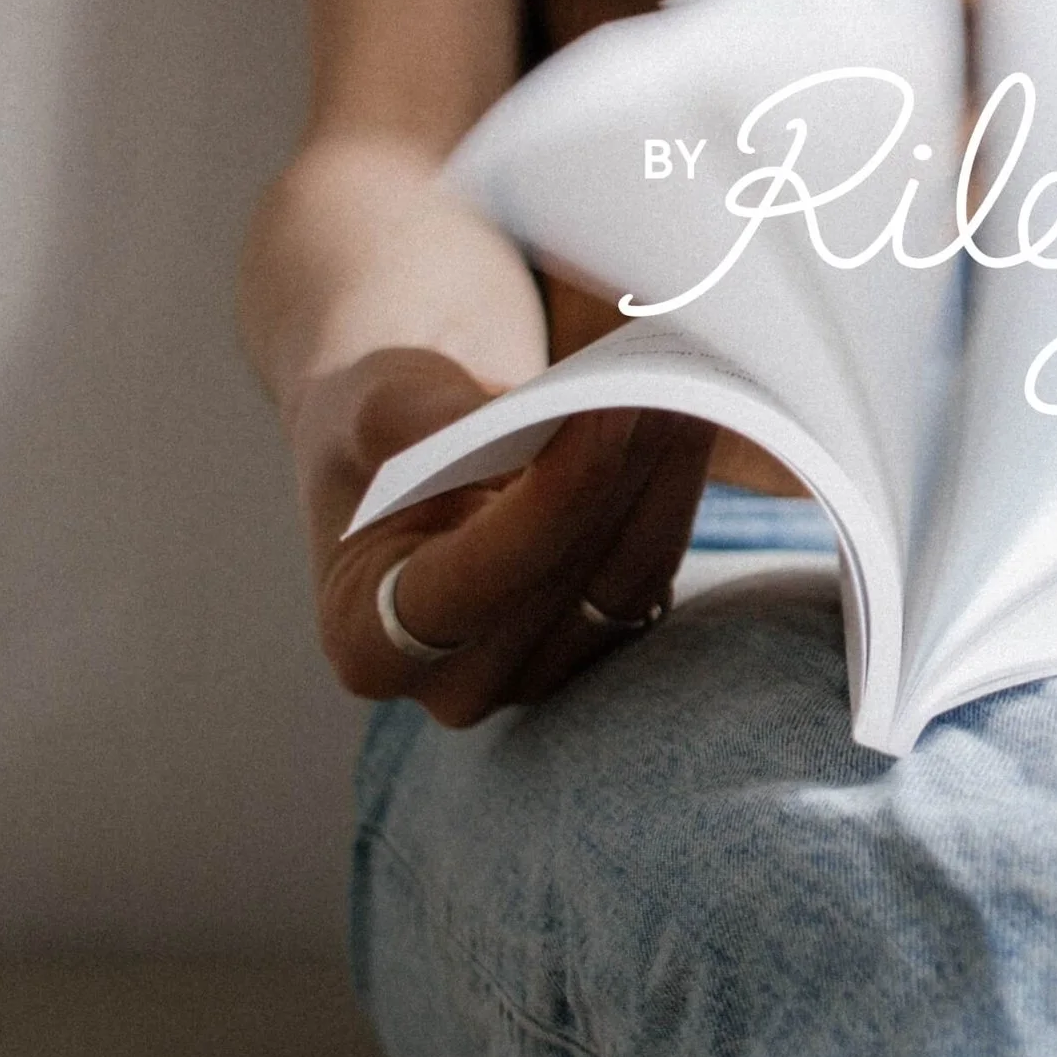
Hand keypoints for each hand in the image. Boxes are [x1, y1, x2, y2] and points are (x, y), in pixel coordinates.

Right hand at [289, 347, 717, 725]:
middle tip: (665, 373)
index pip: (477, 581)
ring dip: (666, 476)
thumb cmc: (380, 430)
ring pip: (628, 578)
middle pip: (566, 579)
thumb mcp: (371, 406)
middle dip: (623, 469)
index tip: (605, 410)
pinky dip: (675, 490)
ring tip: (688, 382)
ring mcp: (537, 672)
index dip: (552, 498)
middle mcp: (456, 684)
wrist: (415, 452)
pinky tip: (690, 416)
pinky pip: (654, 568)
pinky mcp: (599, 641)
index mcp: (367, 643)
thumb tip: (522, 423)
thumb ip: (423, 419)